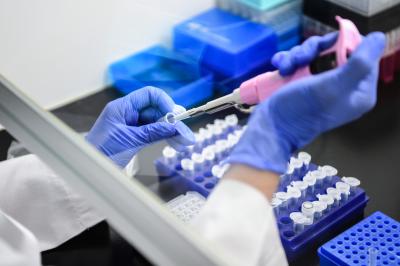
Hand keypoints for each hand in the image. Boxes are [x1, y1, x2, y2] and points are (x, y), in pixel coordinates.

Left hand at [86, 87, 194, 166]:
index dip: (165, 102)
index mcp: (122, 107)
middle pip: (156, 110)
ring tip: (185, 142)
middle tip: (186, 133)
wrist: (88, 170)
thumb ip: (153, 132)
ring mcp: (132, 125)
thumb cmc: (101, 152)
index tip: (175, 116)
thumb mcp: (130, 141)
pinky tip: (175, 143)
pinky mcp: (134, 137)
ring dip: (172, 131)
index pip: (149, 95)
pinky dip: (165, 138)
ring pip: (157, 123)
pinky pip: (154, 133)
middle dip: (172, 121)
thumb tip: (175, 127)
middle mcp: (128, 113)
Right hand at [228, 32, 385, 172]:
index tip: (327, 47)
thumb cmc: (302, 110)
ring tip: (285, 68)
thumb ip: (360, 63)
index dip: (346, 45)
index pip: (364, 55)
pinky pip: (300, 61)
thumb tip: (380, 37)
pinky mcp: (303, 83)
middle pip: (337, 49)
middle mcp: (343, 87)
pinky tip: (280, 67)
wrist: (271, 127)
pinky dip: (288, 61)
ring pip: (315, 53)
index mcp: (359, 91)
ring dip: (297, 55)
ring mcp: (321, 84)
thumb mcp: (333, 86)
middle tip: (301, 60)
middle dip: (314, 50)